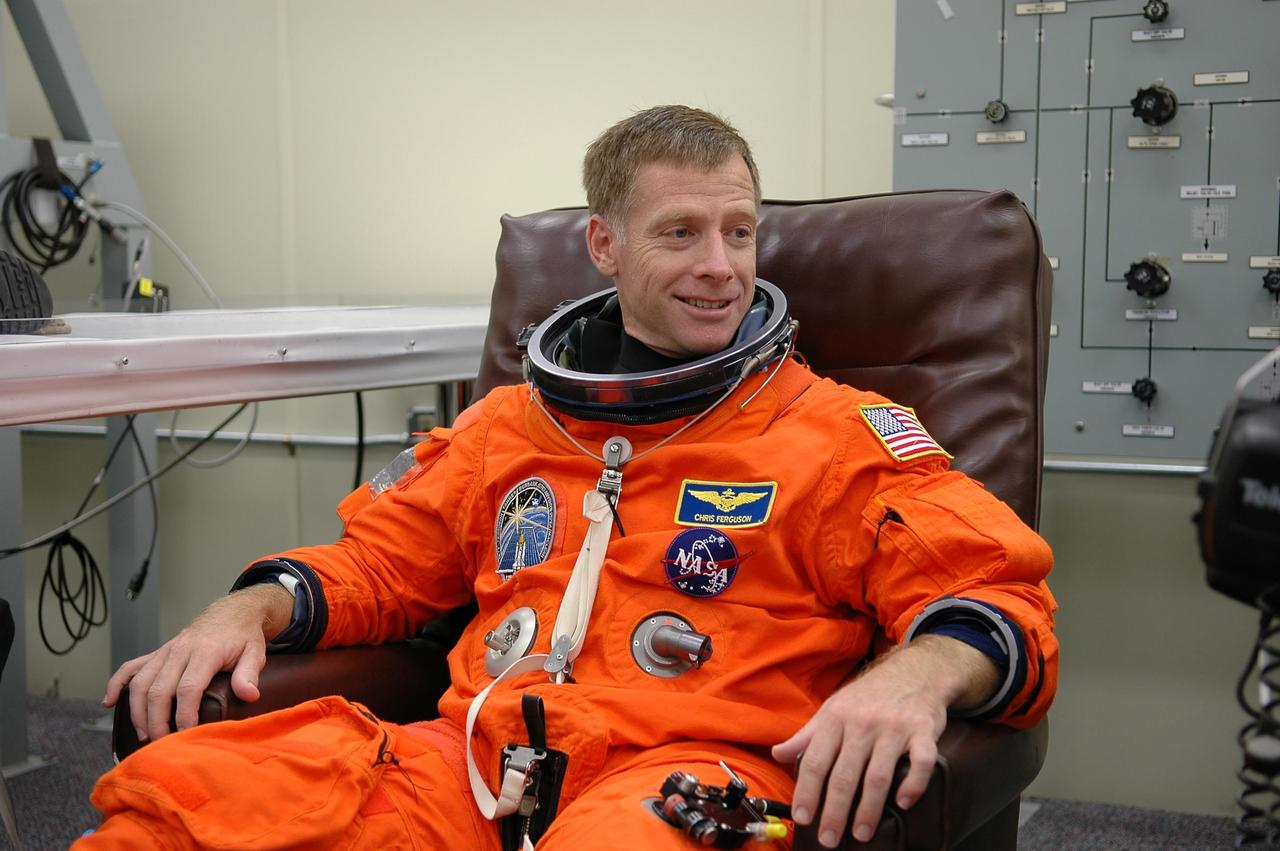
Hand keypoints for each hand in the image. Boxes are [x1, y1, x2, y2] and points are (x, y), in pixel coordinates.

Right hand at [101, 583, 294, 741]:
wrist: (232, 614)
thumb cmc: (243, 637)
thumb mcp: (255, 653)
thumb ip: (250, 674)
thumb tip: (249, 696)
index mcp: (204, 652)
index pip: (188, 688)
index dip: (184, 715)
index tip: (185, 736)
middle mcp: (179, 650)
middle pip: (159, 690)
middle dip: (157, 721)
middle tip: (162, 745)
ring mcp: (165, 651)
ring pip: (140, 683)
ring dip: (137, 712)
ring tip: (145, 735)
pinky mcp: (158, 653)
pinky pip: (131, 667)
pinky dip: (116, 684)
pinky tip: (109, 703)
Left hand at [771, 636, 997, 847]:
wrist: (913, 671)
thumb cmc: (868, 696)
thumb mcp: (832, 709)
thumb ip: (806, 735)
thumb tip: (777, 754)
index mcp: (835, 718)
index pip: (814, 761)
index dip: (806, 792)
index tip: (803, 817)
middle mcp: (862, 723)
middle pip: (844, 775)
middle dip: (834, 812)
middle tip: (830, 839)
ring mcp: (894, 727)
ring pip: (878, 776)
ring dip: (869, 810)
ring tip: (861, 833)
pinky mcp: (923, 731)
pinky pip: (920, 762)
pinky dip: (913, 785)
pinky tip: (904, 803)